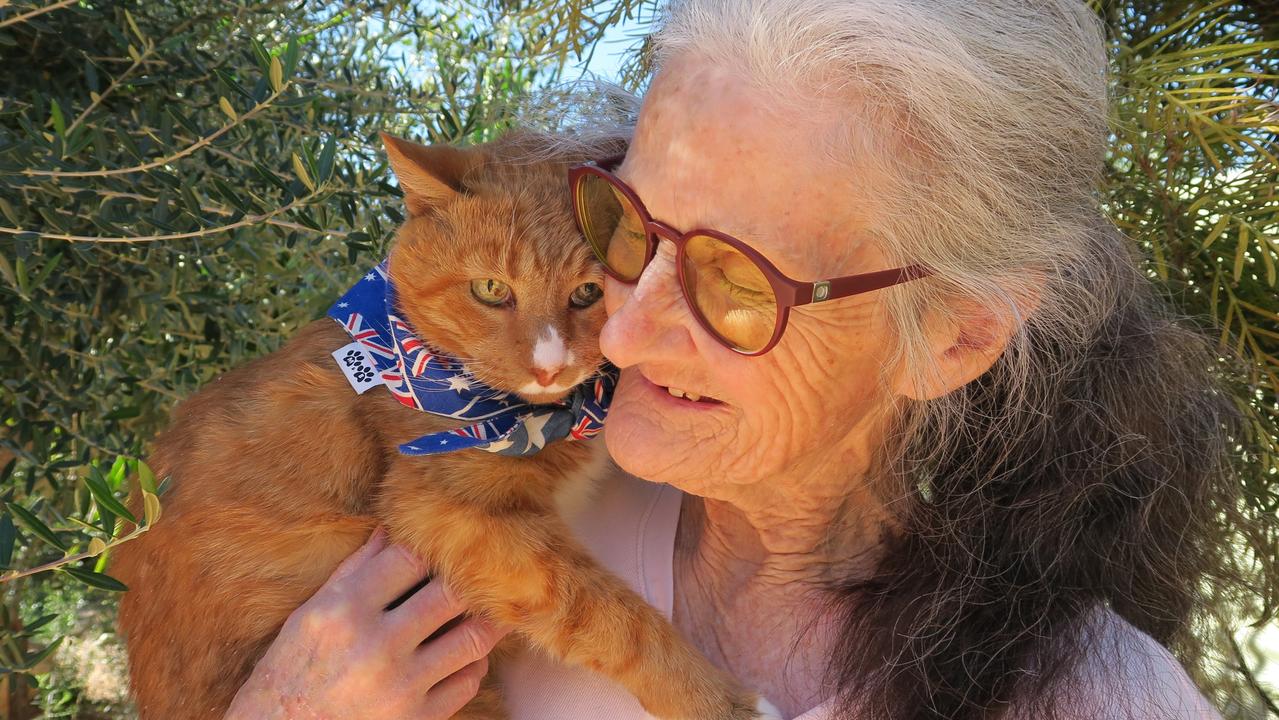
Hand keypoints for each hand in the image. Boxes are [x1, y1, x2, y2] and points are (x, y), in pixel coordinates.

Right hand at [225, 528, 510, 719]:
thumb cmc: (291, 673)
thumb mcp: (309, 616)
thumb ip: (353, 572)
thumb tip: (390, 529)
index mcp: (344, 611)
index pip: (411, 558)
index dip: (434, 547)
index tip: (445, 546)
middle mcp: (375, 646)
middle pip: (452, 594)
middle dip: (471, 580)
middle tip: (481, 573)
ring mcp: (400, 686)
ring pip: (473, 639)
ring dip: (485, 622)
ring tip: (484, 611)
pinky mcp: (416, 719)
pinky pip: (468, 682)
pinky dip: (473, 665)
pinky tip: (462, 656)